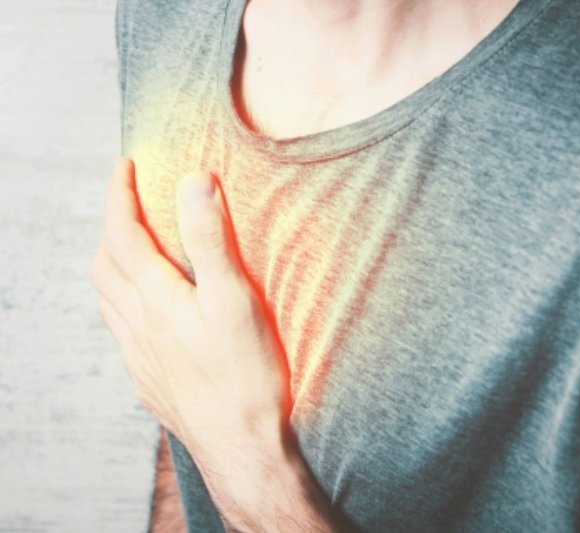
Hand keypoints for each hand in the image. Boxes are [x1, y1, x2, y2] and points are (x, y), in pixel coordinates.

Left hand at [90, 159, 340, 530]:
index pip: (123, 233)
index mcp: (156, 298)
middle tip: (128, 205)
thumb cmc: (245, 374)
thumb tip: (195, 181)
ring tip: (131, 251)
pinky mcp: (150, 380)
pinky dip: (122, 304)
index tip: (124, 166)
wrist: (241, 446)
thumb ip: (212, 239)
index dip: (120, 194)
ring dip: (112, 265)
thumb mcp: (235, 298)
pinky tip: (144, 313)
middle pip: (106, 265)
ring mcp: (140, 356)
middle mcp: (138, 325)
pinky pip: (121, 332)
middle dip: (112, 226)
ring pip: (108, 300)